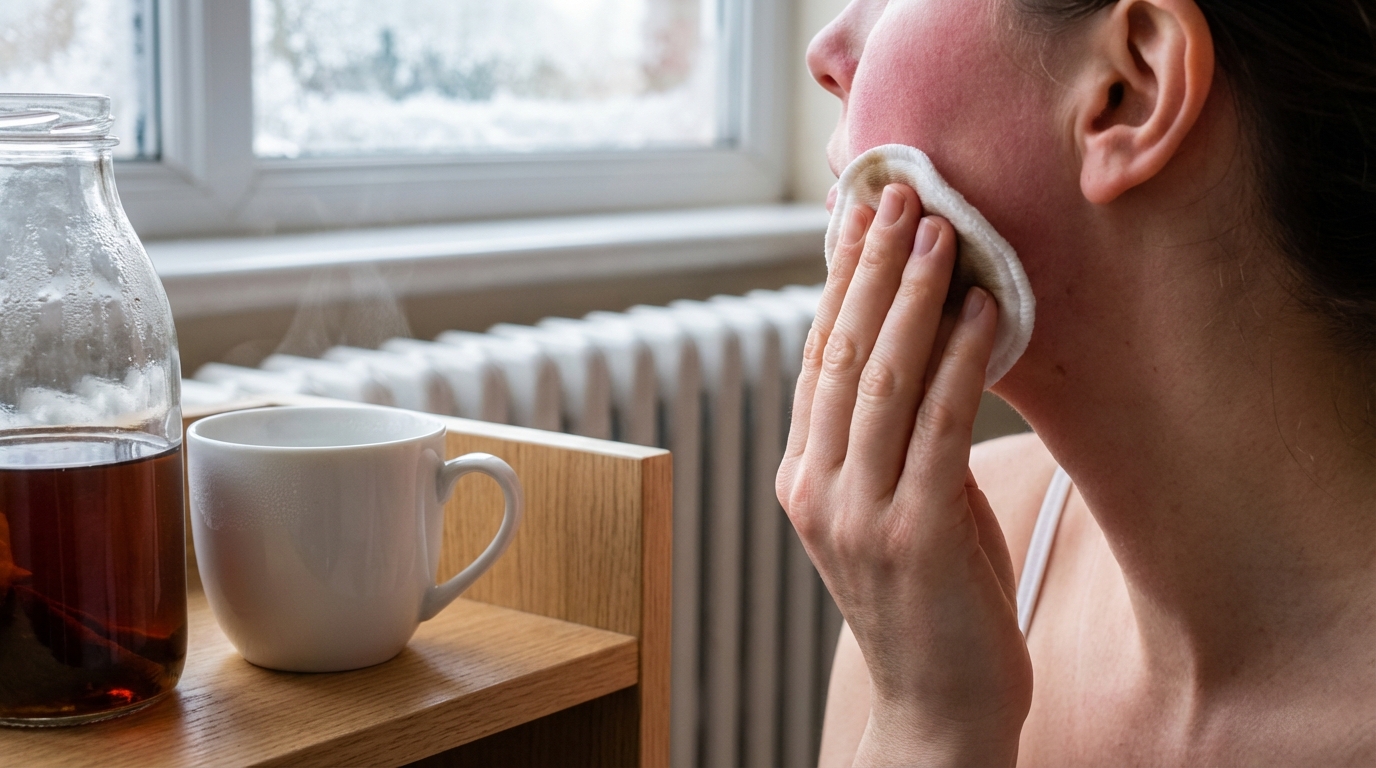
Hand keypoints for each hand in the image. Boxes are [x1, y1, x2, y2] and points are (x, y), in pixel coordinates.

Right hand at [777, 184, 1031, 765]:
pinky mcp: (910, 535)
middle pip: (839, 353)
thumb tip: (930, 342)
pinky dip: (963, 360)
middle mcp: (814, 489)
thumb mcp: (900, 505)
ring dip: (914, 296)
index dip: (840, 282)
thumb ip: (898, 435)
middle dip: (872, 267)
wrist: (939, 707)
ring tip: (943, 230)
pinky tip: (985, 311)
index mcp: (803, 477)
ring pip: (879, 378)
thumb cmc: (932, 600)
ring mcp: (855, 514)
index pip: (816, 358)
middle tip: (901, 195)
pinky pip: (937, 426)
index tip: (862, 215)